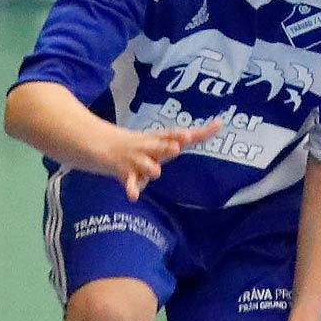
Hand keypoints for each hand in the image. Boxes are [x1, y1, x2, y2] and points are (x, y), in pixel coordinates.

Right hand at [99, 121, 221, 200]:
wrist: (100, 142)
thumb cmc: (141, 145)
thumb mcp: (161, 140)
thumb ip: (189, 136)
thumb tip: (220, 123)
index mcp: (158, 139)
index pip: (174, 135)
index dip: (185, 135)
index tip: (195, 133)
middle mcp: (148, 147)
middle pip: (159, 147)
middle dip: (166, 148)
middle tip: (176, 148)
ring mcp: (135, 160)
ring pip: (145, 165)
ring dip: (150, 168)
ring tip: (155, 172)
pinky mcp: (124, 173)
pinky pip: (129, 182)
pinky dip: (131, 188)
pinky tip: (134, 196)